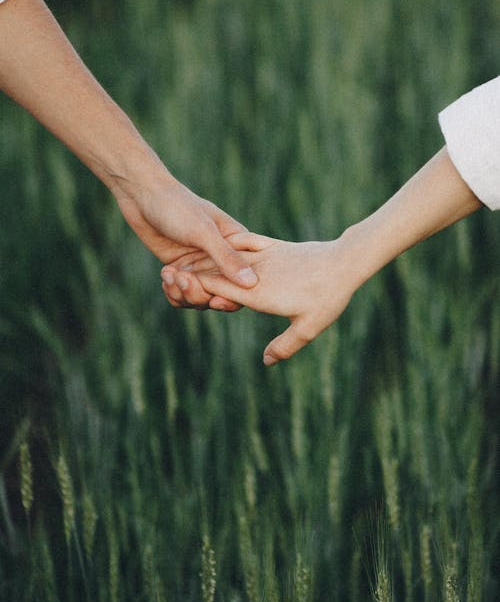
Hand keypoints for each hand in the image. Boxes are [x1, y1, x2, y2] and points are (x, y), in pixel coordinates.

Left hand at [113, 178, 256, 309]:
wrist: (143, 195)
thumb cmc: (179, 207)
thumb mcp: (204, 232)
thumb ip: (227, 258)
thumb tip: (252, 284)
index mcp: (236, 247)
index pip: (246, 282)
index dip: (234, 297)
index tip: (216, 300)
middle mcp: (220, 260)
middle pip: (220, 295)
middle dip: (201, 294)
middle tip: (183, 278)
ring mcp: (199, 266)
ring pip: (199, 298)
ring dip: (183, 293)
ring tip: (170, 274)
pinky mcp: (179, 269)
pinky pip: (180, 294)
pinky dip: (172, 291)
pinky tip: (165, 275)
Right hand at [161, 232, 358, 363]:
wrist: (346, 262)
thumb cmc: (329, 297)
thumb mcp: (309, 327)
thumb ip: (285, 346)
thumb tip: (266, 361)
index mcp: (258, 293)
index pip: (217, 289)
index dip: (194, 288)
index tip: (173, 286)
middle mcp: (257, 273)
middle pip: (216, 272)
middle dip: (191, 274)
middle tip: (167, 274)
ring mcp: (265, 257)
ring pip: (227, 257)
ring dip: (205, 258)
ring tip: (184, 259)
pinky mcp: (275, 247)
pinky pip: (246, 242)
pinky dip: (230, 243)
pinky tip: (219, 240)